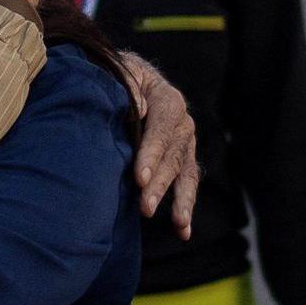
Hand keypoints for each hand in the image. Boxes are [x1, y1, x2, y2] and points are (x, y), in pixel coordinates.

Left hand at [120, 52, 199, 238]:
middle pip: (173, 156)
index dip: (151, 153)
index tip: (139, 177)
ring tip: (178, 223)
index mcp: (168, 100)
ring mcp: (184, 144)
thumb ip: (127, 86)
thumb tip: (139, 108)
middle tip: (145, 207)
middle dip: (160, 184)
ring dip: (180, 201)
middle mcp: (182, 123)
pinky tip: (183, 232)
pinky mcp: (182, 162)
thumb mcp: (119, 72)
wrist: (129, 79)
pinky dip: (185, 208)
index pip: (162, 129)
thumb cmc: (118, 77)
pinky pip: (187, 185)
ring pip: (184, 174)